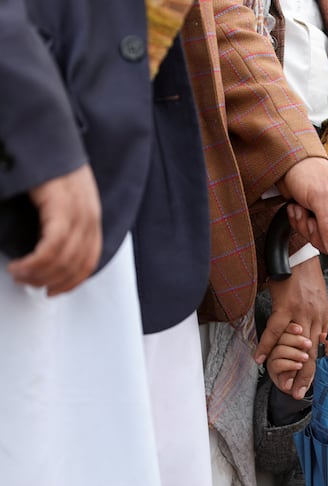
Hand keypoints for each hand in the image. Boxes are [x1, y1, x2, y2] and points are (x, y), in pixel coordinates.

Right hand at [7, 163, 101, 295]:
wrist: (44, 135)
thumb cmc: (49, 167)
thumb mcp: (62, 200)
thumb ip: (61, 225)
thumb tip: (50, 255)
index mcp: (92, 217)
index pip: (90, 262)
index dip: (72, 282)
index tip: (53, 292)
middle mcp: (90, 216)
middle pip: (76, 265)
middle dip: (51, 282)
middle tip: (28, 282)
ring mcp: (79, 210)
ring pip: (64, 260)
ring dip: (38, 275)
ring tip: (19, 274)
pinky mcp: (62, 205)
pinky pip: (53, 246)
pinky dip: (36, 263)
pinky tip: (21, 265)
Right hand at [254, 256, 327, 399]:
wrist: (299, 254)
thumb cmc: (307, 276)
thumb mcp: (322, 300)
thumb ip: (321, 321)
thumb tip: (323, 341)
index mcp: (324, 316)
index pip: (322, 348)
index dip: (317, 368)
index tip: (310, 383)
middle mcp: (315, 317)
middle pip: (312, 352)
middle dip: (306, 375)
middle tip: (298, 392)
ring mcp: (301, 313)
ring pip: (297, 345)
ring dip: (289, 366)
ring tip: (284, 383)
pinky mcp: (285, 306)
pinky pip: (275, 331)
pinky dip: (267, 345)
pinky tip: (260, 357)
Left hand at [277, 157, 327, 287]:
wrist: (289, 163)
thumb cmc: (310, 172)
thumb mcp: (320, 197)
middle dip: (319, 235)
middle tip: (310, 218)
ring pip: (323, 242)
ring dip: (307, 228)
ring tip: (302, 208)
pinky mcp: (320, 222)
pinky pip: (311, 236)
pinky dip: (301, 224)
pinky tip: (298, 209)